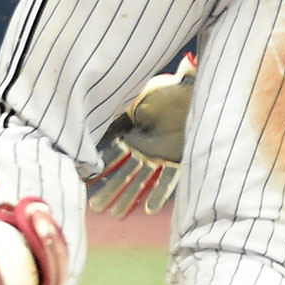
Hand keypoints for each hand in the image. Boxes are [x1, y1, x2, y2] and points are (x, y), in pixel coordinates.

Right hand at [87, 53, 195, 216]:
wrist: (199, 98)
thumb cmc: (177, 88)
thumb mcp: (161, 85)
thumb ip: (146, 87)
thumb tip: (164, 69)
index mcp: (133, 126)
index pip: (112, 147)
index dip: (99, 163)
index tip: (84, 177)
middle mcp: (143, 143)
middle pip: (122, 170)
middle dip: (108, 188)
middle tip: (93, 206)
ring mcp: (158, 154)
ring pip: (139, 179)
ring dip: (126, 197)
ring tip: (114, 215)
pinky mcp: (176, 161)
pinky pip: (166, 181)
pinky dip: (157, 194)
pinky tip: (147, 210)